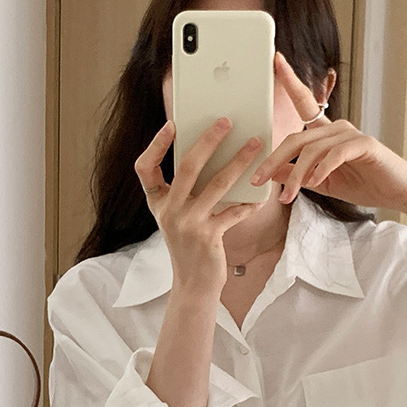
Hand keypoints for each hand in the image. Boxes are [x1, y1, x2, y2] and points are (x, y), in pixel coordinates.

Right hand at [134, 118, 264, 296]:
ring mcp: (187, 224)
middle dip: (208, 140)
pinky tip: (262, 196)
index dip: (156, 145)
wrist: (193, 285)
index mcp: (158, 203)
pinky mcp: (208, 237)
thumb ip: (187, 191)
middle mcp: (168, 211)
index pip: (144, 168)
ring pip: (216, 184)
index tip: (172, 125)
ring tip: (255, 145)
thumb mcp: (179, 216)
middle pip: (186, 167)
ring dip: (239, 162)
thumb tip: (213, 156)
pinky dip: (249, 203)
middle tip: (226, 122)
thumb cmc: (190, 245)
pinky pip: (234, 212)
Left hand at [251, 52, 406, 211]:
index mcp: (327, 133)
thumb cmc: (364, 185)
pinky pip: (336, 153)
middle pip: (297, 136)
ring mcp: (352, 133)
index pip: (305, 103)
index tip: (276, 59)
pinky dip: (322, 168)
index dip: (290, 80)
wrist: (399, 193)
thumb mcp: (321, 183)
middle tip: (257, 179)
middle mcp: (337, 128)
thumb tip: (271, 170)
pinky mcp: (365, 144)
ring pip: (312, 149)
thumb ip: (297, 175)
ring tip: (289, 196)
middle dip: (274, 158)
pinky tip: (316, 182)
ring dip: (297, 175)